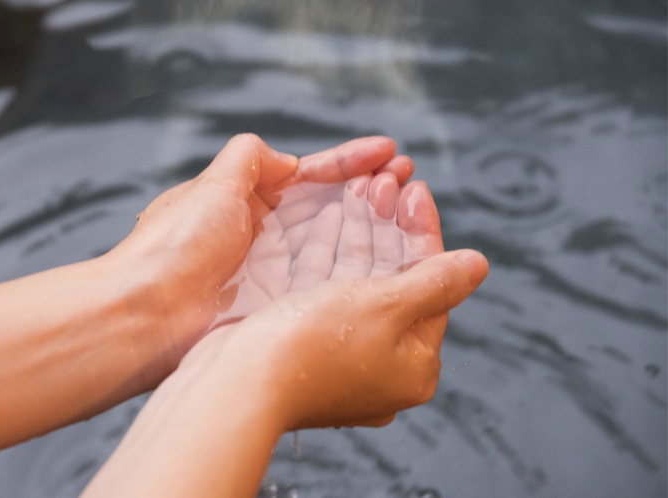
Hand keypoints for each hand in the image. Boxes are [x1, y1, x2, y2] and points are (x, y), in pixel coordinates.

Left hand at [106, 134, 412, 368]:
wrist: (146, 315)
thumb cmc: (175, 245)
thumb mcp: (214, 184)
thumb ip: (250, 158)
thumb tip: (285, 158)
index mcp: (244, 201)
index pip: (307, 176)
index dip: (348, 163)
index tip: (388, 153)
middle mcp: (262, 237)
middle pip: (327, 208)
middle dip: (368, 191)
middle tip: (408, 179)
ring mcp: (271, 274)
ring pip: (333, 243)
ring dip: (370, 223)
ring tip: (408, 205)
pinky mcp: (278, 308)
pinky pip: (326, 282)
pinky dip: (357, 266)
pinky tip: (388, 253)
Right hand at [179, 182, 487, 429]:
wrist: (235, 383)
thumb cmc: (313, 347)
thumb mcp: (387, 307)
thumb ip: (436, 282)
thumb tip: (480, 264)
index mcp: (413, 365)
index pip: (431, 283)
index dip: (422, 230)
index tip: (416, 187)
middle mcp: (380, 364)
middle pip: (394, 280)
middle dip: (388, 224)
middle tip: (386, 179)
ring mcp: (340, 356)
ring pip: (357, 280)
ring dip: (359, 231)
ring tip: (360, 185)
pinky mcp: (303, 345)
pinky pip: (325, 291)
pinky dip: (328, 254)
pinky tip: (327, 215)